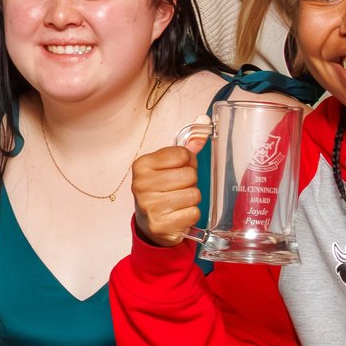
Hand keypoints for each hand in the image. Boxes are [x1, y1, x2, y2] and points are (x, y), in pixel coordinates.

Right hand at [130, 129, 210, 248]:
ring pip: (193, 195)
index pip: (182, 154)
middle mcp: (141, 185)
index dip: (187, 162)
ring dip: (191, 199)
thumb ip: (187, 145)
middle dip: (190, 182)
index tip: (178, 169)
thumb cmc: (161, 189)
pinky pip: (193, 213)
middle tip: (179, 188)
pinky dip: (191, 215)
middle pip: (189, 175)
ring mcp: (149, 206)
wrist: (149, 222)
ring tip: (178, 202)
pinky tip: (178, 215)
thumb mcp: (168, 166)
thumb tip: (204, 120)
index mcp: (142, 165)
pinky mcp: (160, 225)